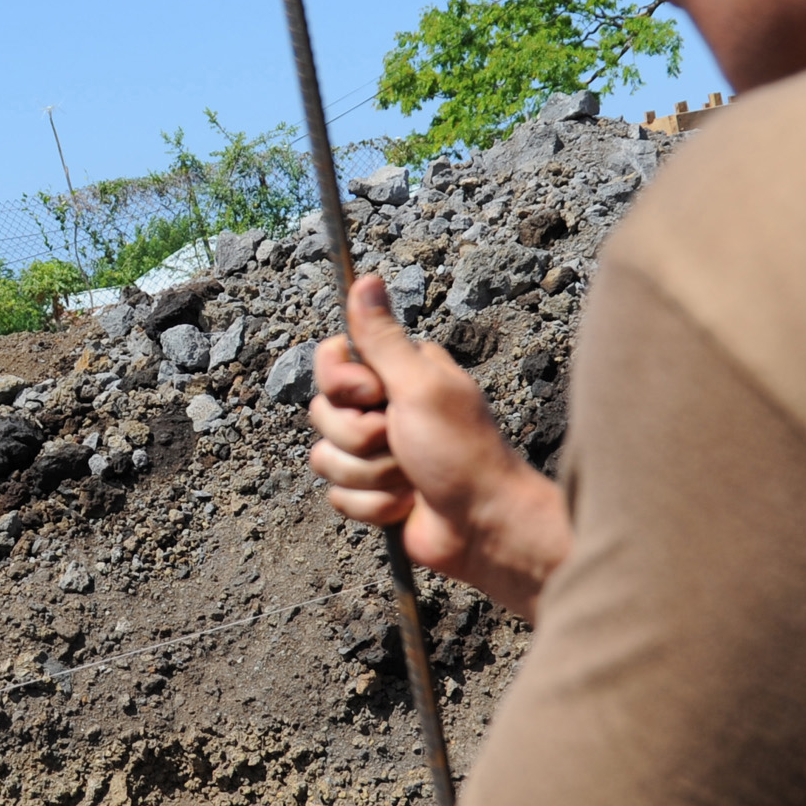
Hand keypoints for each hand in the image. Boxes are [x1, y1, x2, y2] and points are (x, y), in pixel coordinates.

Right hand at [308, 272, 572, 620]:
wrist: (482, 526)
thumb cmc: (462, 452)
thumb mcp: (420, 386)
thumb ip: (383, 338)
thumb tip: (364, 279)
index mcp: (397, 371)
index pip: (331, 360)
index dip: (343, 384)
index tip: (374, 396)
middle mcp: (384, 406)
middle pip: (322, 412)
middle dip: (361, 438)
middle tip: (403, 442)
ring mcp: (376, 451)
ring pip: (327, 459)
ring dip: (372, 475)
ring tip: (412, 479)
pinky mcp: (371, 491)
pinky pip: (339, 496)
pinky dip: (375, 506)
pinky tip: (408, 504)